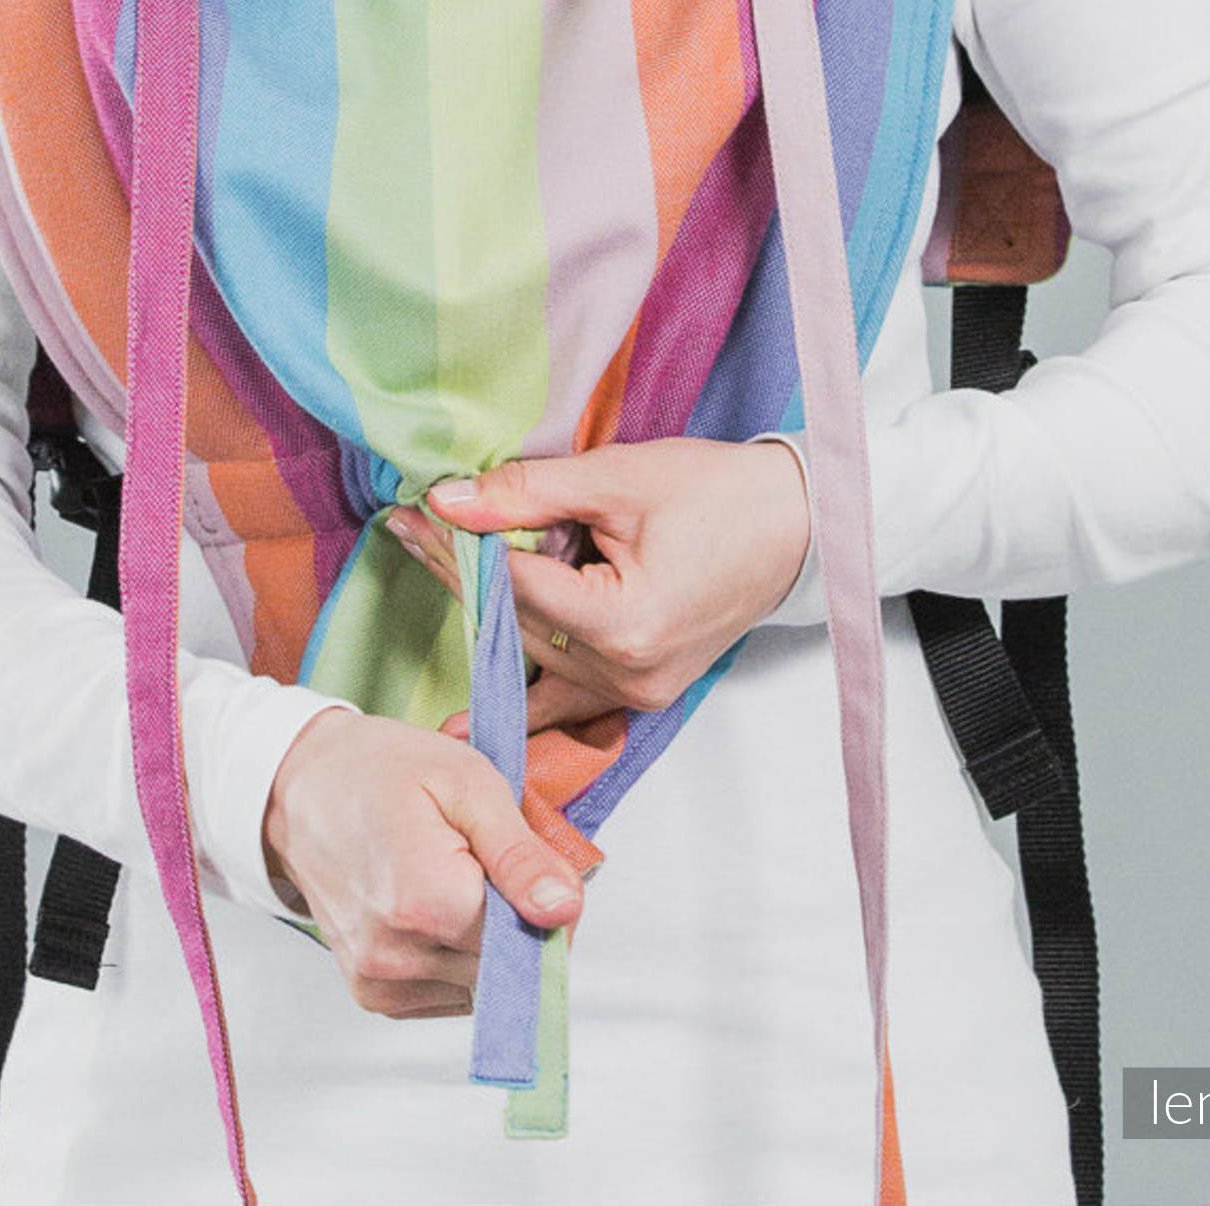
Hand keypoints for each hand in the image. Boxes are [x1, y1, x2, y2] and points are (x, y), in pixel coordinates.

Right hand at [261, 706, 584, 1018]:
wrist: (300, 788)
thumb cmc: (384, 772)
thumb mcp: (469, 785)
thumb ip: (521, 856)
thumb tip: (565, 912)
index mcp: (427, 902)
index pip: (532, 937)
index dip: (543, 900)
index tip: (521, 860)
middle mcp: (397, 956)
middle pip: (506, 965)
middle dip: (512, 919)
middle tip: (481, 859)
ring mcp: (380, 981)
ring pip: (480, 983)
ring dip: (482, 940)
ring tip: (448, 878)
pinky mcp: (373, 994)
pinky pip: (446, 993)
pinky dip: (455, 957)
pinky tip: (430, 907)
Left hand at [387, 437, 810, 732]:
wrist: (799, 527)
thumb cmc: (721, 494)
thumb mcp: (619, 478)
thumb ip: (529, 494)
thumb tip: (449, 501)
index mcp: (624, 624)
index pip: (514, 586)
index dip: (457, 549)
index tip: (412, 515)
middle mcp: (627, 674)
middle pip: (517, 623)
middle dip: (462, 574)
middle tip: (410, 529)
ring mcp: (635, 692)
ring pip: (533, 657)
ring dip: (488, 614)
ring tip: (435, 567)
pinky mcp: (641, 692)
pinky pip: (567, 700)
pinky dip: (522, 702)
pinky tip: (462, 730)